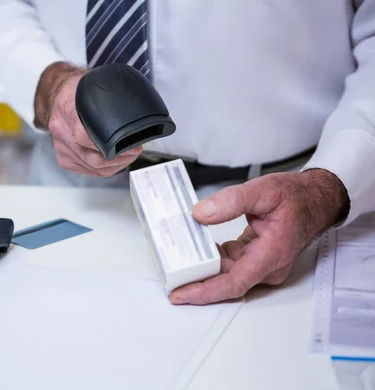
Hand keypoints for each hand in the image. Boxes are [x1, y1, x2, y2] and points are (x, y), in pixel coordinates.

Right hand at [33, 62, 141, 176]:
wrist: (55, 96)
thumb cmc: (74, 90)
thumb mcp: (90, 85)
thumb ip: (105, 96)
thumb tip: (130, 102)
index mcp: (67, 111)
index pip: (84, 137)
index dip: (110, 147)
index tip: (129, 146)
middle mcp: (62, 132)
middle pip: (92, 158)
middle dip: (119, 159)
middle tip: (134, 151)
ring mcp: (62, 148)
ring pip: (92, 168)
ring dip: (114, 166)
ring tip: (127, 156)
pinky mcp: (64, 159)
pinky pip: (87, 171)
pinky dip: (103, 170)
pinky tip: (113, 163)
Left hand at [169, 168, 349, 304]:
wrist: (315, 199)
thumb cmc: (297, 197)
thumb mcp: (263, 190)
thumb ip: (231, 201)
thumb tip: (201, 214)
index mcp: (271, 253)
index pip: (234, 282)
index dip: (205, 291)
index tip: (181, 294)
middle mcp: (268, 265)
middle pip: (226, 281)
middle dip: (197, 280)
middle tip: (169, 275)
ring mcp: (263, 265)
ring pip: (227, 273)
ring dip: (203, 267)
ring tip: (177, 259)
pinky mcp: (257, 259)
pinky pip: (231, 264)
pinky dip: (213, 258)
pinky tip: (198, 247)